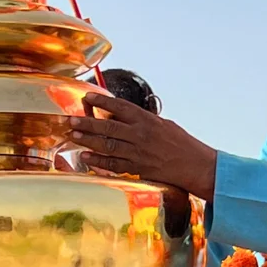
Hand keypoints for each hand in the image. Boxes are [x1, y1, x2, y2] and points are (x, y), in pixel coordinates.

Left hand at [68, 93, 217, 201]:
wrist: (197, 166)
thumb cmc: (183, 144)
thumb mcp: (165, 125)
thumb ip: (144, 121)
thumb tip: (124, 117)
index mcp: (148, 121)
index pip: (121, 107)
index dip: (102, 101)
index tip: (87, 97)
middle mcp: (141, 135)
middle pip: (109, 127)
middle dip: (87, 123)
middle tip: (70, 120)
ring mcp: (139, 153)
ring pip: (108, 145)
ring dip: (88, 141)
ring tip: (73, 136)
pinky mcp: (139, 169)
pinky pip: (114, 165)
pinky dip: (98, 161)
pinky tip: (85, 157)